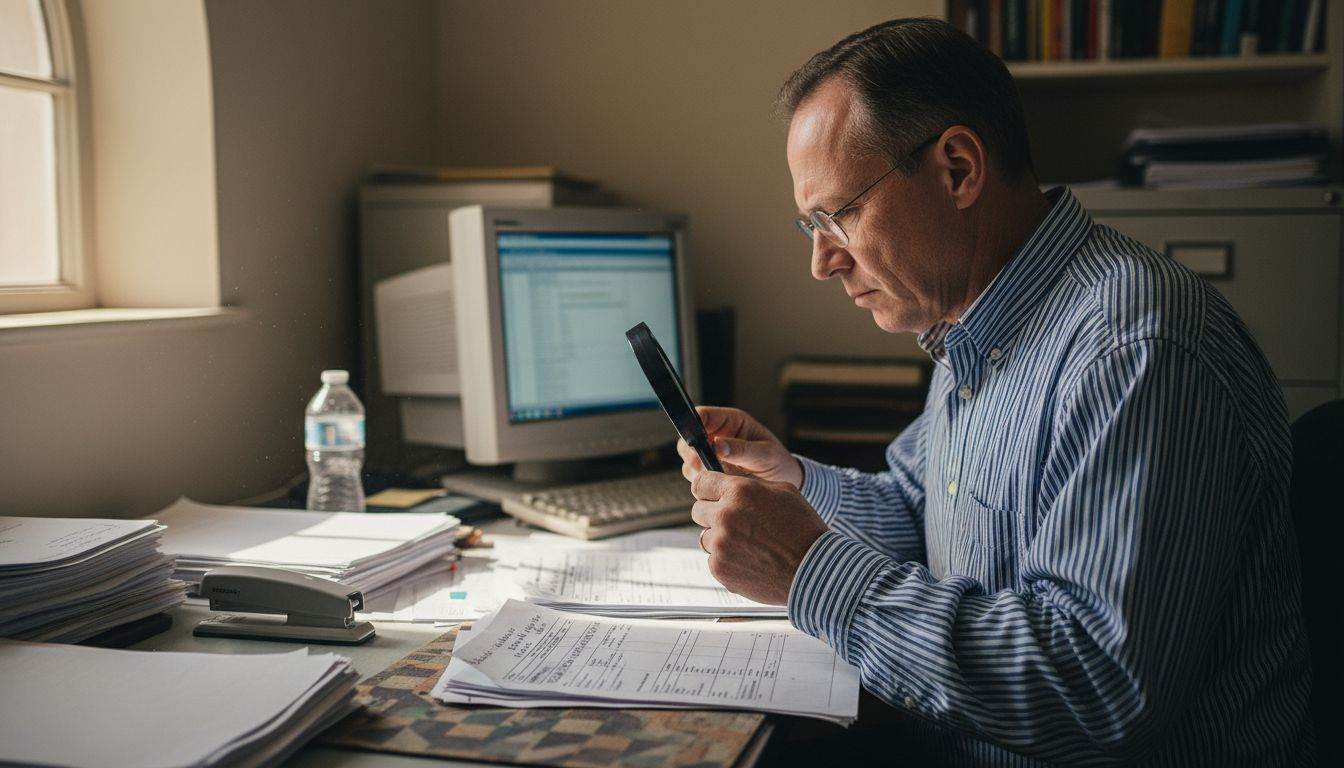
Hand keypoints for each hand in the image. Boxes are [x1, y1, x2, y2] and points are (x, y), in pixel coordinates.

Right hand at [677, 406, 802, 487]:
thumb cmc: (778, 462)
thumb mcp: (766, 455)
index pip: (703, 415)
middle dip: (693, 452)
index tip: (695, 440)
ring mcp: (712, 454)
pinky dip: (702, 482)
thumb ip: (742, 450)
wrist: (783, 482)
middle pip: (689, 437)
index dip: (694, 424)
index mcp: (731, 421)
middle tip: (704, 465)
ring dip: (698, 469)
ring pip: (689, 458)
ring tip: (719, 477)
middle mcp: (717, 435)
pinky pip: (695, 475)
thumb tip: (718, 445)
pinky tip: (719, 485)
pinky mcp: (710, 471)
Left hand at [690, 470, 827, 604]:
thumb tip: (728, 484)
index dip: (707, 488)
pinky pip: (713, 559)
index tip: (711, 494)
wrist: (813, 570)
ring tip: (748, 544)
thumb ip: (749, 485)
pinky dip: (727, 560)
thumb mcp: (783, 492)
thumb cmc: (802, 529)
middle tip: (735, 522)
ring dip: (720, 538)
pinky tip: (750, 560)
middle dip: (713, 513)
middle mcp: (724, 516)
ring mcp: (720, 545)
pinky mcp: (719, 568)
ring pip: (705, 536)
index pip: (700, 482)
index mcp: (738, 492)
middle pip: (698, 510)